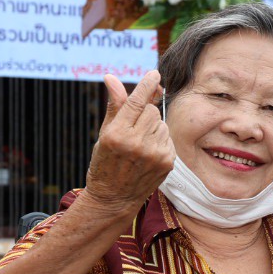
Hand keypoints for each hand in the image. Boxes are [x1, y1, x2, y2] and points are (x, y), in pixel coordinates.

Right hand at [82, 71, 174, 214]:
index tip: (155, 73)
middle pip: (151, 110)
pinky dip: (159, 140)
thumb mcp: (105, 134)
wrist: (113, 199)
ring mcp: (154, 154)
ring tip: (139, 145)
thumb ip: (114, 105)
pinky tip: (148, 154)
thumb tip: (111, 77)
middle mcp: (136, 143)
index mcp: (117, 134)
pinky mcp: (167, 161)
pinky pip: (167, 137)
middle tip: (133, 129)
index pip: (136, 102)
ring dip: (153, 127)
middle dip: (144, 113)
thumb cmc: (105, 164)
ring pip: (161, 123)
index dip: (147, 85)